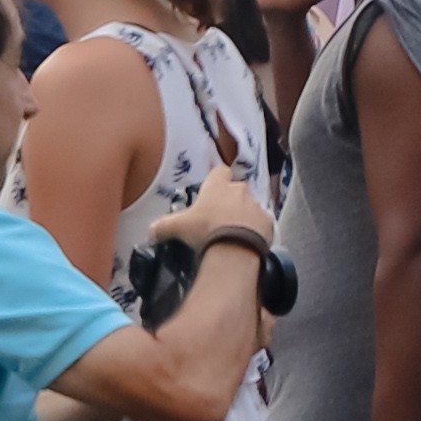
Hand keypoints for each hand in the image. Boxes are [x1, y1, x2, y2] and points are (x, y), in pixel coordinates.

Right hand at [152, 169, 273, 258]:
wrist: (234, 249)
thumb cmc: (204, 231)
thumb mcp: (177, 227)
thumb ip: (162, 226)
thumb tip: (151, 230)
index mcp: (217, 185)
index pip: (219, 171)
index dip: (217, 178)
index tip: (213, 188)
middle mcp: (239, 190)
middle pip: (236, 189)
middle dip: (230, 200)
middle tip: (219, 218)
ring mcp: (257, 205)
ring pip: (250, 206)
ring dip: (244, 216)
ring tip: (234, 233)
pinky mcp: (268, 222)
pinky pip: (262, 223)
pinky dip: (257, 230)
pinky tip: (248, 242)